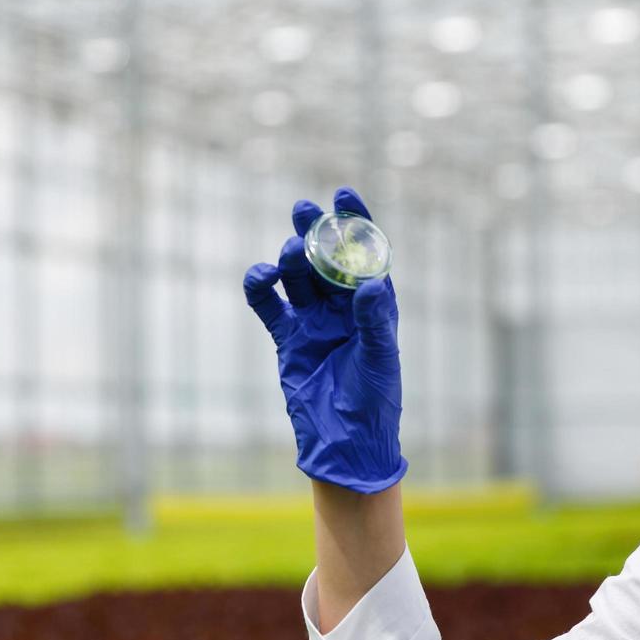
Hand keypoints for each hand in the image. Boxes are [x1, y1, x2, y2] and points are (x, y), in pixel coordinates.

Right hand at [242, 187, 407, 493]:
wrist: (344, 444)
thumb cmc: (374, 403)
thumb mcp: (380, 360)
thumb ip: (375, 321)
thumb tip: (373, 283)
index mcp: (374, 307)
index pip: (366, 256)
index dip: (356, 224)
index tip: (344, 195)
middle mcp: (344, 309)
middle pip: (327, 260)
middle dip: (316, 232)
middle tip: (304, 209)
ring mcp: (314, 323)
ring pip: (298, 278)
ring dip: (291, 260)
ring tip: (289, 252)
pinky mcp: (288, 340)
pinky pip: (270, 306)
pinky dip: (261, 288)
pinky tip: (260, 276)